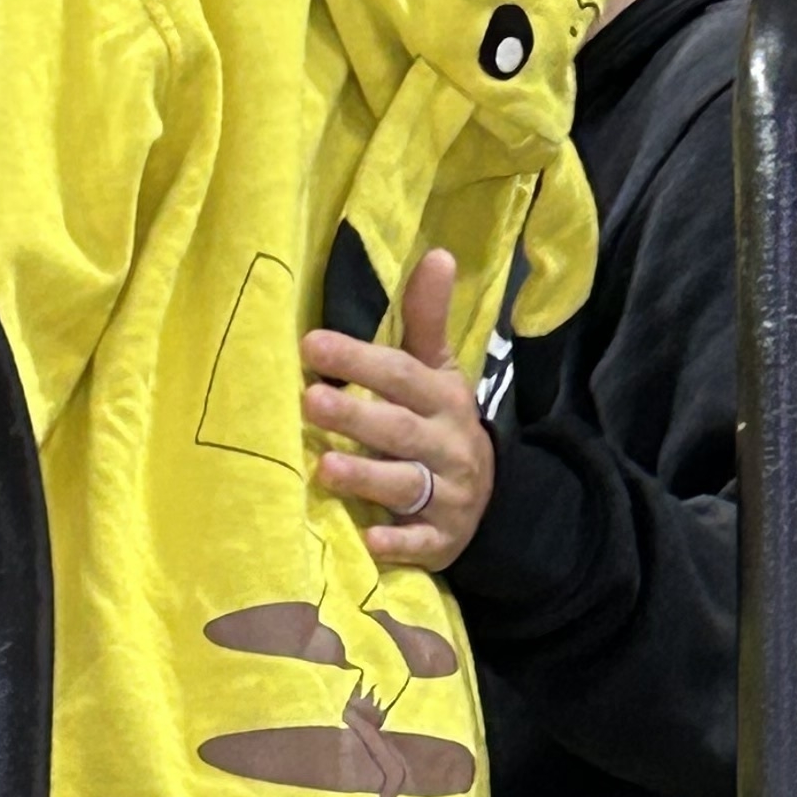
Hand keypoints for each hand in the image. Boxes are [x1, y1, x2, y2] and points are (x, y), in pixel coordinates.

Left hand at [299, 246, 493, 571]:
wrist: (488, 497)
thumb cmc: (440, 423)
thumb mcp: (438, 371)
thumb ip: (427, 319)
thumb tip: (438, 254)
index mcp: (441, 398)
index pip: (400, 374)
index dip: (359, 360)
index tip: (311, 345)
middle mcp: (446, 444)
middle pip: (398, 429)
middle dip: (355, 416)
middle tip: (309, 402)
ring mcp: (446, 494)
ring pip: (405, 483)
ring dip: (366, 476)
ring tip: (325, 468)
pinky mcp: (442, 539)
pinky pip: (421, 543)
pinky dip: (398, 543)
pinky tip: (369, 540)